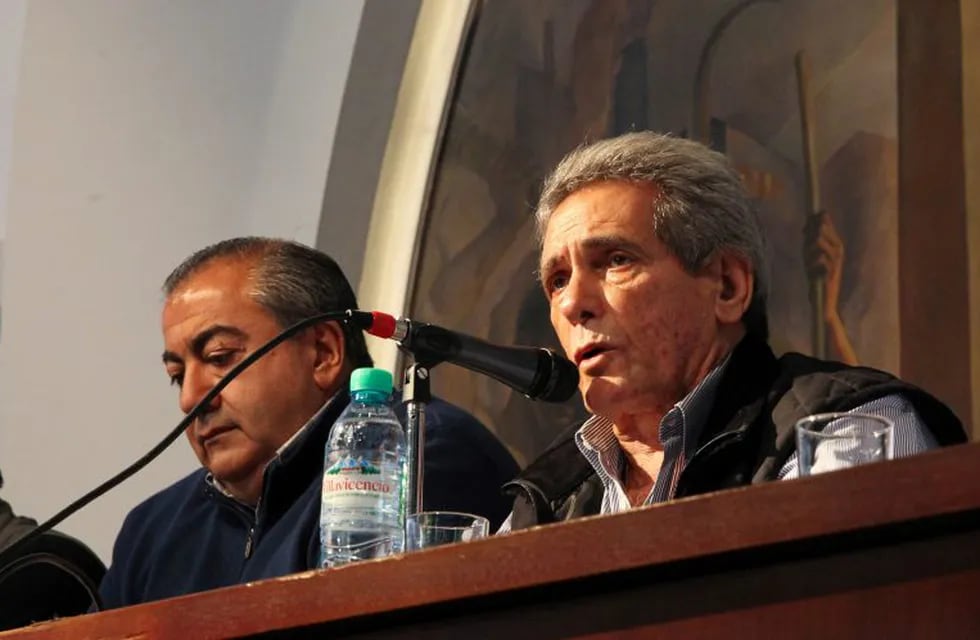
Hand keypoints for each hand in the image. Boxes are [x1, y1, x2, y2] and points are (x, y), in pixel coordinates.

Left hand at [802, 211, 856, 364]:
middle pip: (825, 233)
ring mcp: (836, 264)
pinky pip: (821, 260)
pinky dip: (813, 262)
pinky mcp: (831, 274)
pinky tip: (811, 268)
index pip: (828, 227)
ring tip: (807, 260)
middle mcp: (838, 253)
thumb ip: (810, 242)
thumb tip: (808, 224)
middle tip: (806, 242)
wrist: (822, 302)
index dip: (820, 219)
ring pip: (821, 244)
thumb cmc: (816, 279)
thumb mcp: (811, 258)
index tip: (813, 213)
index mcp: (835, 247)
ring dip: (810, 249)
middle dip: (813, 232)